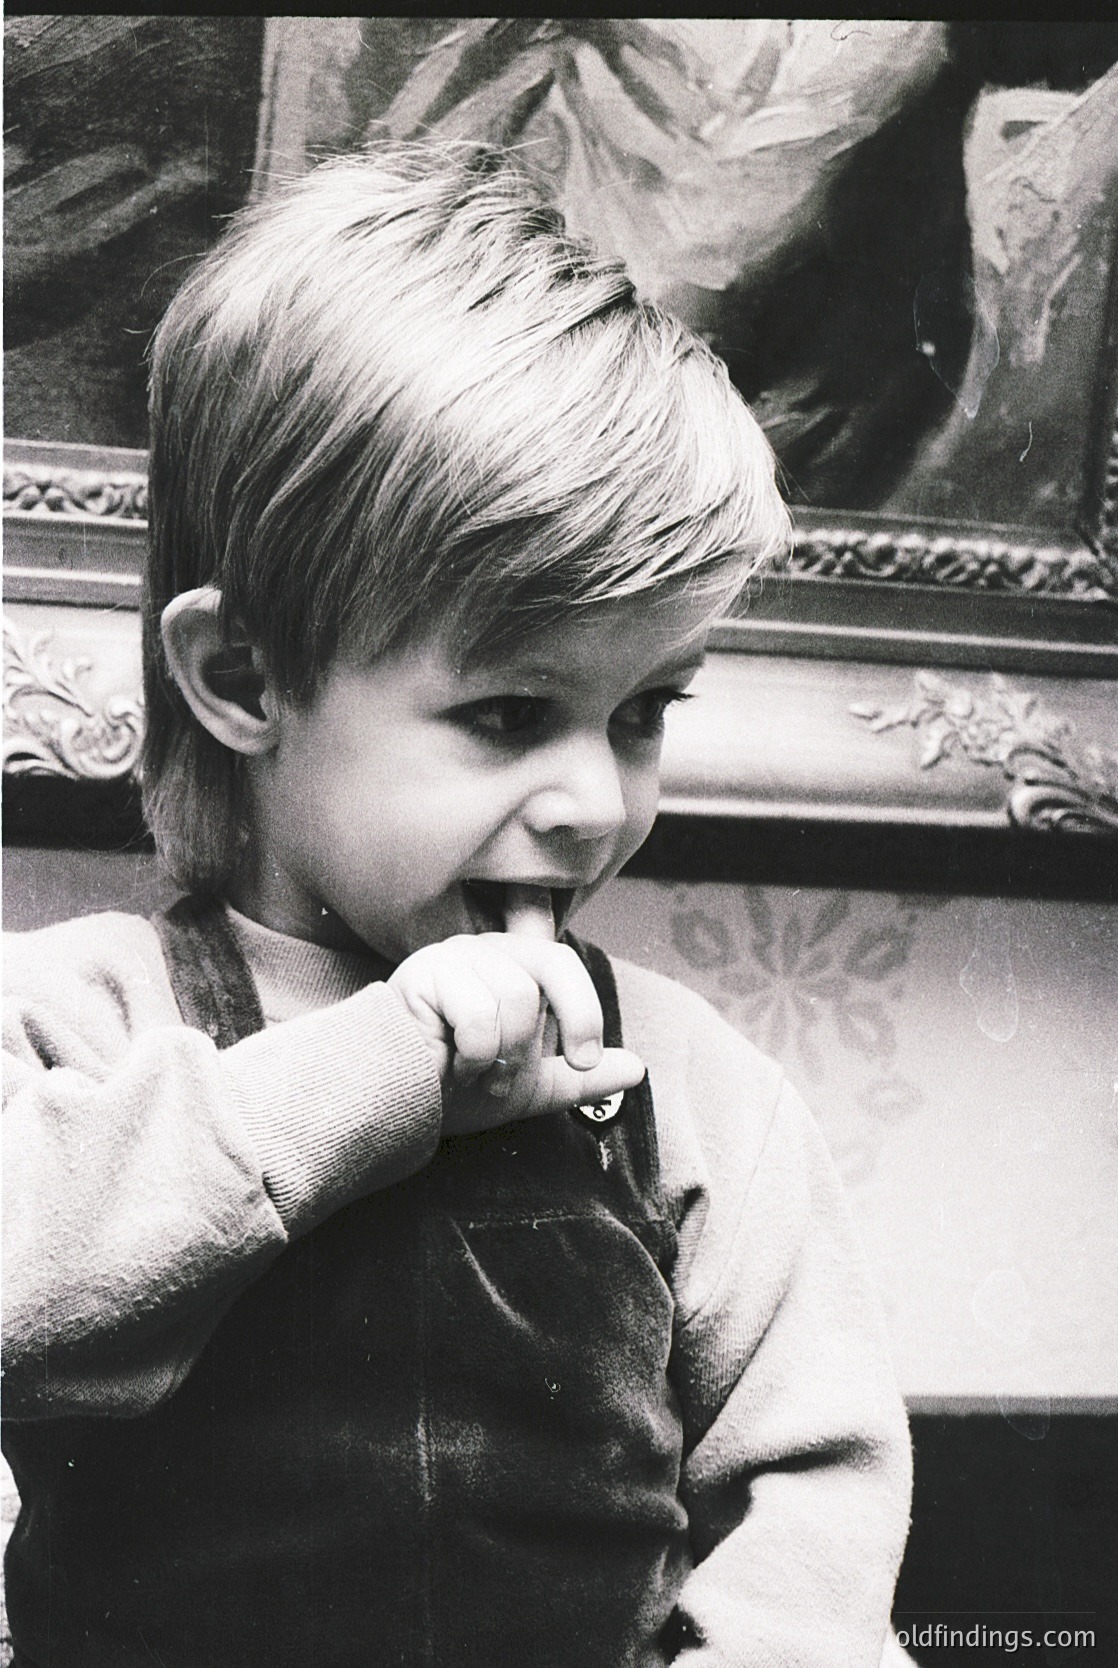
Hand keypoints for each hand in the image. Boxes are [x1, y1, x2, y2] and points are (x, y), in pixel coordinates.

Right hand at [388, 928, 644, 1135]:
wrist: (395, 1106)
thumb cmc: (453, 1088)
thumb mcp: (529, 1087)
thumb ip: (580, 1078)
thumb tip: (637, 1070)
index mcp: (514, 966)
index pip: (562, 959)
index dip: (583, 1002)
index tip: (585, 1057)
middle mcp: (487, 949)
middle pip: (554, 964)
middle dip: (565, 1021)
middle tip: (554, 1067)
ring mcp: (454, 955)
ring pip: (517, 996)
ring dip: (503, 1055)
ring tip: (476, 1073)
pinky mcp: (423, 972)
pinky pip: (479, 1013)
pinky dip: (473, 1055)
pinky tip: (448, 1066)